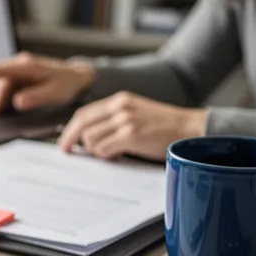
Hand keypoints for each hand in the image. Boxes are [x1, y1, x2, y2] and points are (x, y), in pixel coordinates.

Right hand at [0, 52, 95, 114]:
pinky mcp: (19, 77)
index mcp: (24, 66)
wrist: (79, 77)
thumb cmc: (68, 83)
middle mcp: (18, 65)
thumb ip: (36, 97)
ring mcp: (18, 70)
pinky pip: (5, 86)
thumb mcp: (55, 93)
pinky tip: (3, 107)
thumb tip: (17, 102)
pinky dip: (1, 98)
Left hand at [57, 91, 207, 159]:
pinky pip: (103, 149)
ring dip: (95, 150)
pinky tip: (117, 155)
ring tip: (109, 153)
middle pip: (82, 124)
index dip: (71, 128)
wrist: (189, 128)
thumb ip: (115, 119)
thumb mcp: (136, 113)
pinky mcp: (131, 135)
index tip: (66, 141)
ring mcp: (125, 120)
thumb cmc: (165, 126)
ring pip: (91, 139)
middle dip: (71, 139)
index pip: (85, 112)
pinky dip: (105, 155)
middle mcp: (120, 107)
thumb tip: (90, 136)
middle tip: (68, 151)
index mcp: (120, 100)